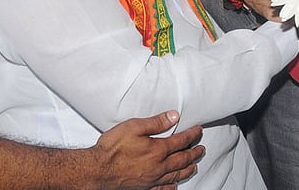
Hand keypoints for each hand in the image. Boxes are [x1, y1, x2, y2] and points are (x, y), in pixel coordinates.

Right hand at [89, 111, 203, 189]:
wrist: (97, 170)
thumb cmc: (113, 148)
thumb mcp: (134, 126)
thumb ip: (156, 122)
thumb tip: (174, 116)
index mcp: (158, 150)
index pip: (181, 141)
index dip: (192, 135)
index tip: (198, 131)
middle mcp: (158, 166)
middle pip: (182, 159)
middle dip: (194, 153)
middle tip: (201, 149)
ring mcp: (151, 179)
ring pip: (175, 175)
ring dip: (187, 169)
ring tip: (194, 165)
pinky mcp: (143, 188)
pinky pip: (162, 189)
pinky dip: (171, 187)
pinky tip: (174, 186)